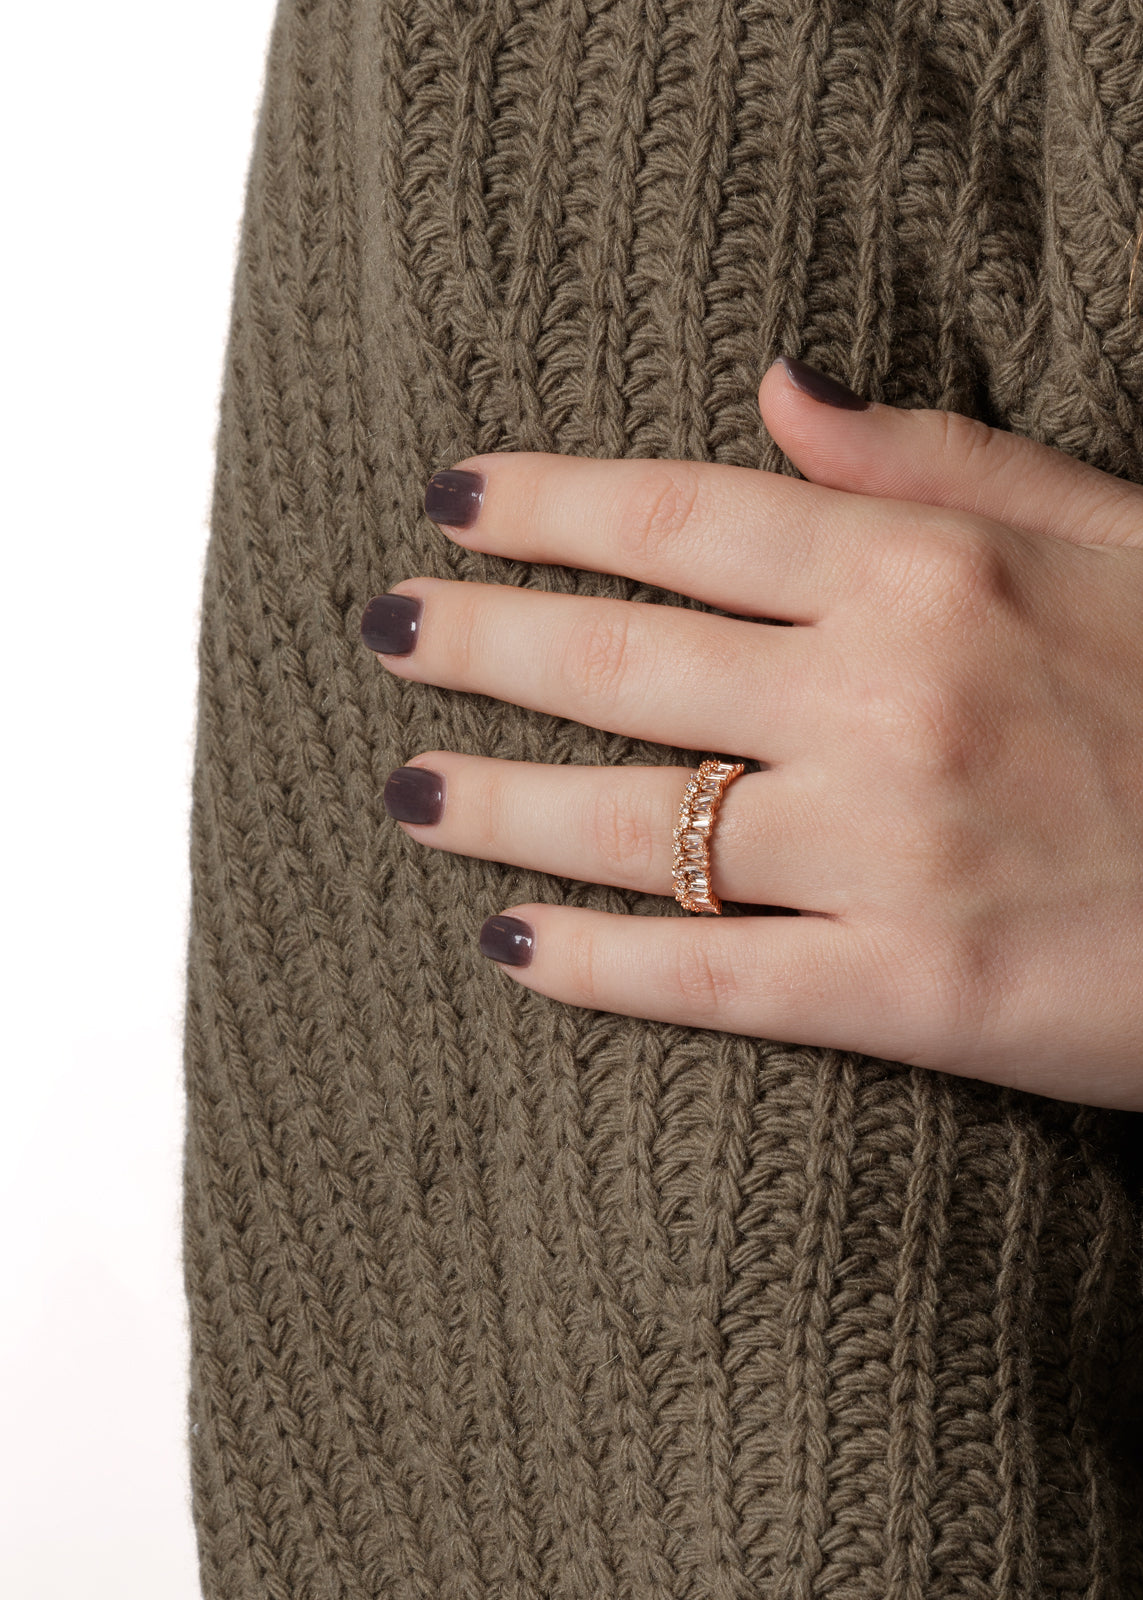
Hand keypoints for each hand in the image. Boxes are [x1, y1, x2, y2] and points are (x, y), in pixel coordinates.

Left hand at [362, 358, 1142, 1110]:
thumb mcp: (1109, 531)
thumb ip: (935, 461)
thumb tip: (774, 389)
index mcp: (933, 569)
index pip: (682, 515)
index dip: (543, 503)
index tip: (446, 503)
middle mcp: (892, 696)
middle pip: (623, 657)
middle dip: (476, 641)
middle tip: (378, 633)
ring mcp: (894, 848)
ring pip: (637, 822)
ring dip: (497, 803)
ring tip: (408, 793)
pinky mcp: (914, 990)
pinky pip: (708, 977)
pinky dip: (593, 967)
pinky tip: (509, 950)